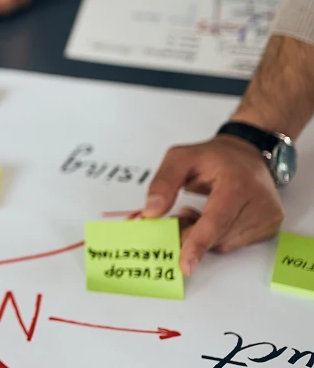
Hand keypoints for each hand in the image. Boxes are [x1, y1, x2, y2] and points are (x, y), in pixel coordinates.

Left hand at [143, 135, 283, 274]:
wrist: (246, 155)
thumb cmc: (213, 157)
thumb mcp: (180, 158)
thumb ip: (163, 183)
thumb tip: (151, 213)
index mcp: (238, 183)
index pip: (216, 220)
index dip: (198, 243)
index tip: (185, 264)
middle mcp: (260, 202)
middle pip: (217, 236)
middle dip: (190, 235)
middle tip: (176, 219)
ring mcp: (269, 217)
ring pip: (224, 244)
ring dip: (203, 236)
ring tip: (196, 213)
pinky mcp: (270, 227)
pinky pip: (234, 243)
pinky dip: (217, 237)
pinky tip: (213, 218)